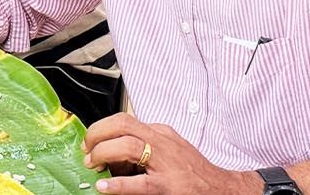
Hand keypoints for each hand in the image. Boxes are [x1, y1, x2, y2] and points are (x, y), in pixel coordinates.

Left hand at [85, 115, 258, 194]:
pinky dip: (119, 184)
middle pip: (122, 125)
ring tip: (93, 165)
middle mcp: (162, 142)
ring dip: (103, 153)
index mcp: (160, 133)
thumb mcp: (168, 150)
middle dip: (97, 134)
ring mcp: (165, 163)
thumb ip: (144, 147)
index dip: (101, 129)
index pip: (124, 120)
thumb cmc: (193, 171)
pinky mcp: (169, 186)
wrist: (222, 188)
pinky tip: (104, 187)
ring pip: (128, 146)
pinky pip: (141, 183)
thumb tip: (112, 156)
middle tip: (87, 152)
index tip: (90, 143)